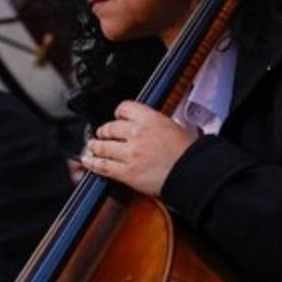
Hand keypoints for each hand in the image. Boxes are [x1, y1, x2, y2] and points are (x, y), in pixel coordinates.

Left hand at [80, 100, 198, 196]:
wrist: (193, 173)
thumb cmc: (189, 152)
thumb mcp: (174, 126)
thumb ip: (154, 123)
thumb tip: (144, 124)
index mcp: (149, 118)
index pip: (123, 108)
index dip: (118, 114)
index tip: (117, 118)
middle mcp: (136, 133)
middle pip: (109, 128)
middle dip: (104, 131)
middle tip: (103, 134)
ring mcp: (130, 153)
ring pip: (102, 146)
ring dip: (95, 146)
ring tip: (92, 147)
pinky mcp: (127, 172)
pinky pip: (103, 166)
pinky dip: (93, 163)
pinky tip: (88, 161)